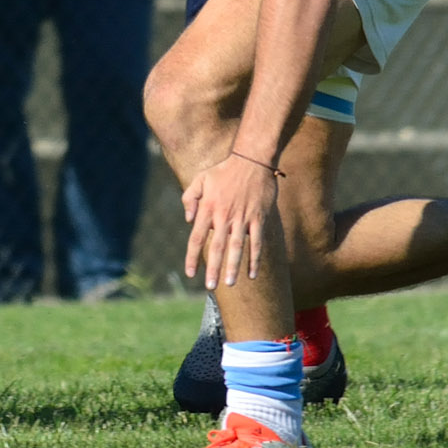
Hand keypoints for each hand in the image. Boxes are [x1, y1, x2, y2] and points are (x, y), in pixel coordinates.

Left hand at [181, 152, 278, 289]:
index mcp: (208, 208)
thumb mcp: (200, 178)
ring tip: (229, 284)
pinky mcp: (259, 218)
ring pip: (237, 247)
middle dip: (212, 268)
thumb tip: (188, 220)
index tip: (190, 274)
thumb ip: (190, 198)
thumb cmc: (223, 170)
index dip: (192, 257)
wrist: (251, 160)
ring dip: (233, 267)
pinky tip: (252, 273)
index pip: (196, 237)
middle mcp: (224, 216)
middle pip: (216, 247)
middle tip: (210, 287)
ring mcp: (243, 218)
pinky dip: (255, 259)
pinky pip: (257, 242)